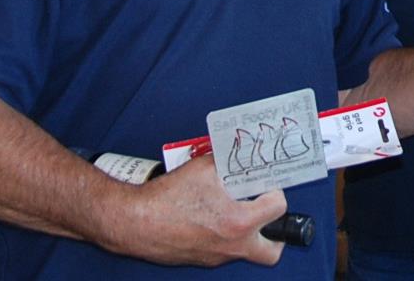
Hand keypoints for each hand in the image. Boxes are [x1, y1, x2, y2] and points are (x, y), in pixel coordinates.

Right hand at [113, 153, 287, 266]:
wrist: (136, 223)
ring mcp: (217, 256)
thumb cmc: (168, 198)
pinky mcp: (202, 259)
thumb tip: (237, 155)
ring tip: (235, 206)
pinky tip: (211, 214)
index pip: (278, 208)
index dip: (274, 190)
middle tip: (266, 210)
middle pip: (272, 251)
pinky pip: (223, 249)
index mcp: (239, 222)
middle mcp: (232, 245)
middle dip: (276, 231)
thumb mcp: (205, 167)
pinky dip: (224, 233)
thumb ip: (227, 162)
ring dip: (247, 230)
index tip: (266, 182)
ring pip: (245, 249)